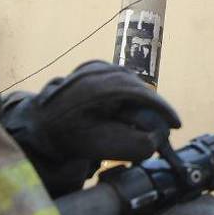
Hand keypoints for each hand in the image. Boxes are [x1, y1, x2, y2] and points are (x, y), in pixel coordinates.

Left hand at [0, 60, 181, 196]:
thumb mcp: (96, 146)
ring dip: (143, 100)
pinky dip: (131, 93)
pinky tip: (133, 108)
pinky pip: (121, 78)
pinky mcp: (93, 67)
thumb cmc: (64, 137)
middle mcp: (96, 72)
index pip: (140, 95)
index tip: (176, 124)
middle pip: (138, 87)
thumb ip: (127, 145)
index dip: (162, 110)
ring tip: (153, 118)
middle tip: (168, 124)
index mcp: (97, 89)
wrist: (37, 123)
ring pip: (130, 81)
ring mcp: (94, 67)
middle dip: (155, 107)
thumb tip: (155, 141)